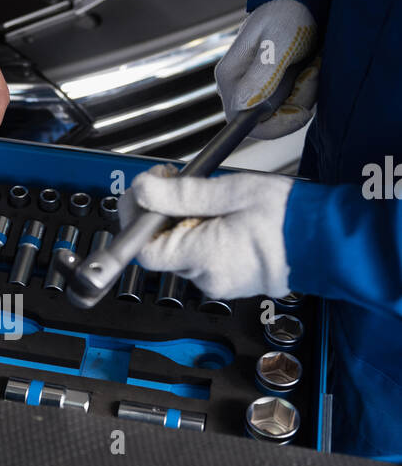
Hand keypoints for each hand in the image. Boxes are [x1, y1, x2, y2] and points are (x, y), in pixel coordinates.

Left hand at [119, 164, 293, 298]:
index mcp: (204, 257)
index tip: (150, 189)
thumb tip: (144, 192)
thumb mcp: (230, 191)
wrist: (327, 239)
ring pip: (183, 251)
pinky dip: (203, 235)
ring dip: (185, 222)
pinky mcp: (230, 281)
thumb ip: (182, 194)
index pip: (143, 248)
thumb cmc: (289, 216)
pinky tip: (223, 218)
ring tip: (211, 200)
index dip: (139, 216)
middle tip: (180, 182)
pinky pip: (203, 258)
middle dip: (163, 213)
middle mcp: (207, 278)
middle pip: (162, 247)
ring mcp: (219, 283)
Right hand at [216, 0, 319, 139]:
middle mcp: (239, 87)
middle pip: (267, 120)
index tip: (302, 110)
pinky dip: (305, 88)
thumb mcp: (278, 42)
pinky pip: (291, 102)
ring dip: (304, 92)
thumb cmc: (287, 13)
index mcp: (231, 78)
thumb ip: (262, 75)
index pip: (244, 123)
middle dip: (295, 103)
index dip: (275, 125)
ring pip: (282, 112)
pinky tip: (309, 66)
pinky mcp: (272, 86)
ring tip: (311, 64)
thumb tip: (245, 107)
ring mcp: (255, 88)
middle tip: (311, 72)